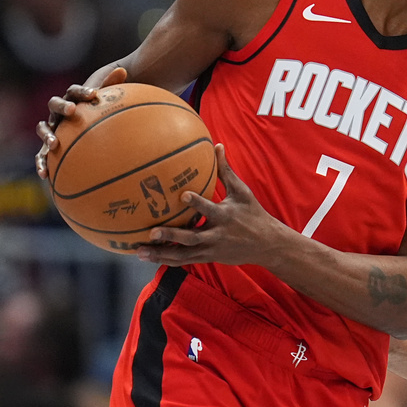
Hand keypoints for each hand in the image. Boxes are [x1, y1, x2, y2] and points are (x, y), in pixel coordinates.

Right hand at [35, 66, 127, 178]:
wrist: (87, 130)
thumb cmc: (99, 113)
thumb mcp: (107, 101)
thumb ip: (113, 87)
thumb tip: (123, 69)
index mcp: (72, 99)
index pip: (74, 92)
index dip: (82, 91)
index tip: (94, 94)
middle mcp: (59, 113)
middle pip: (55, 105)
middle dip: (62, 106)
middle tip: (72, 110)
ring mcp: (52, 129)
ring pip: (44, 128)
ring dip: (47, 134)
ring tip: (54, 143)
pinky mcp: (49, 147)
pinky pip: (42, 154)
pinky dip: (41, 163)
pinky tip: (44, 174)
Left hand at [136, 144, 287, 266]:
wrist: (267, 244)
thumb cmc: (253, 213)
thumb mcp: (242, 192)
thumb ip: (226, 171)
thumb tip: (217, 145)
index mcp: (225, 216)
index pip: (209, 209)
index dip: (197, 203)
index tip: (182, 195)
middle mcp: (217, 234)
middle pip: (191, 237)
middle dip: (171, 235)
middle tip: (152, 231)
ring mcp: (211, 249)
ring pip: (183, 254)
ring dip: (161, 254)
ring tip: (139, 251)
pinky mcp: (208, 258)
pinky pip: (184, 260)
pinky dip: (166, 259)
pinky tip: (148, 257)